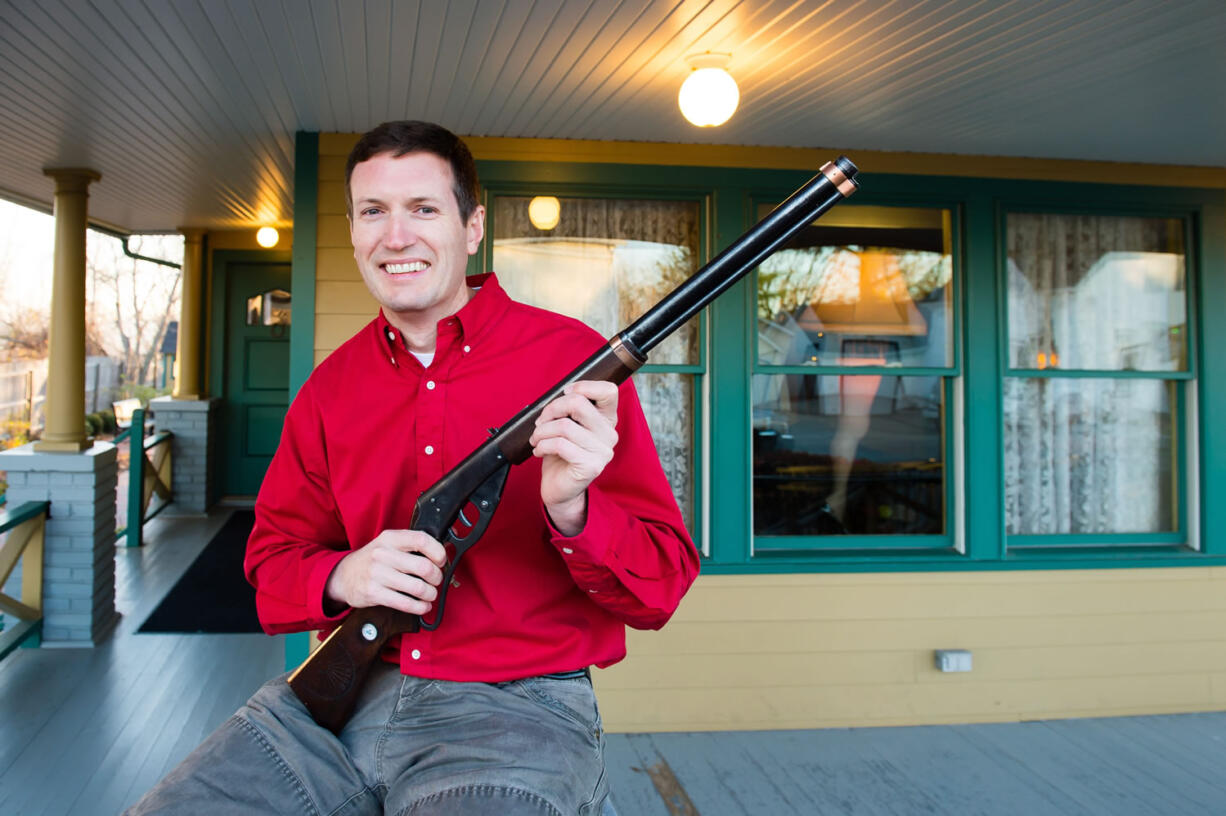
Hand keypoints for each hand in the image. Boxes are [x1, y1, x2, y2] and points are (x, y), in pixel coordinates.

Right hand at [324, 530, 446, 615]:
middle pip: (424, 567)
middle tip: (436, 580)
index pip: (422, 540)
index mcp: (390, 538)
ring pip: (417, 588)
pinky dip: (419, 607)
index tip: (442, 560)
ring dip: (430, 594)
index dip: (438, 552)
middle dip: (437, 577)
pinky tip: (422, 606)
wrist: (343, 576)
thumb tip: (442, 555)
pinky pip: (405, 603)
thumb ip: (410, 546)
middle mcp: (383, 554)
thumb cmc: (373, 560)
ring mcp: (377, 574)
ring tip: (429, 594)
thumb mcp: (388, 545)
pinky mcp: (374, 593)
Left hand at [528, 380, 618, 535]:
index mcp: (607, 420)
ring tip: (536, 439)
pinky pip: (560, 445)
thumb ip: (569, 410)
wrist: (560, 489)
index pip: (609, 391)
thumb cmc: (561, 454)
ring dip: (542, 431)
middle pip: (579, 403)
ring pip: (564, 426)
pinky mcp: (591, 466)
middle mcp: (609, 434)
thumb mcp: (567, 426)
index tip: (565, 394)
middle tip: (540, 421)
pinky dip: (542, 445)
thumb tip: (560, 393)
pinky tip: (539, 451)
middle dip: (552, 409)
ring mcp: (603, 451)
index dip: (584, 386)